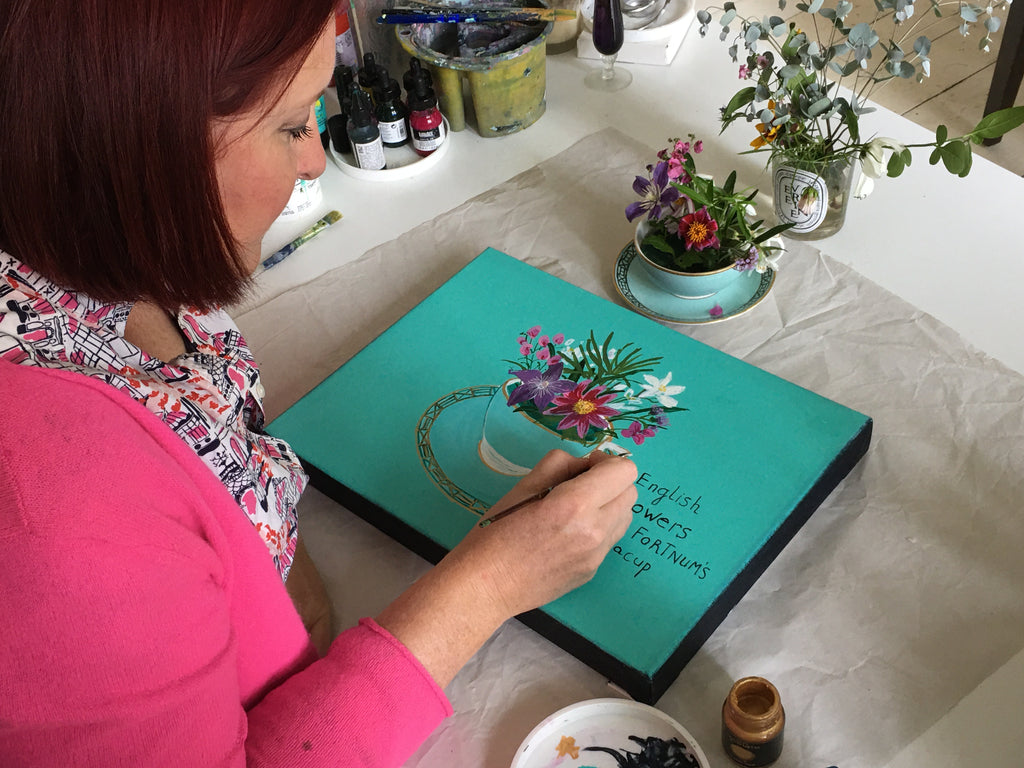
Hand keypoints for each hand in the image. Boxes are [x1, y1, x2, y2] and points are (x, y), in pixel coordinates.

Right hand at [375, 449, 636, 687]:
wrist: (485, 587)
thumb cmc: (494, 532)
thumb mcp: (522, 487)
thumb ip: (558, 465)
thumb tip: (583, 463)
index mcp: (576, 504)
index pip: (625, 471)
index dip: (606, 462)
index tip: (583, 468)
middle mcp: (595, 531)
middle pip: (631, 493)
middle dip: (610, 483)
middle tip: (578, 486)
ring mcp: (597, 556)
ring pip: (625, 517)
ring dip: (608, 505)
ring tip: (574, 511)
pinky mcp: (592, 572)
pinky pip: (609, 539)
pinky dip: (598, 529)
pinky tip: (565, 536)